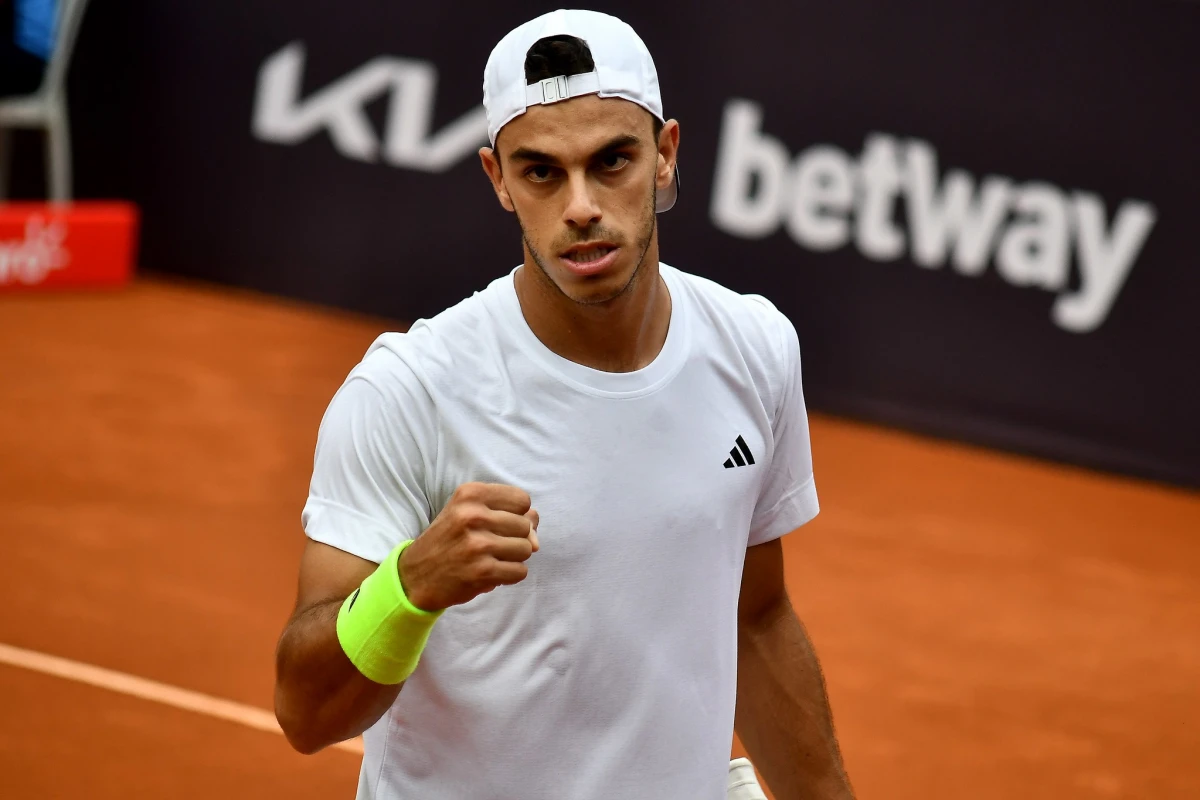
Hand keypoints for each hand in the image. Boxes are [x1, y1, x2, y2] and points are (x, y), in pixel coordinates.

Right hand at [398, 482, 538, 610]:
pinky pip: (520, 571)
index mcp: (470, 494)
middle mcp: (472, 516)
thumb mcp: (469, 514)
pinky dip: (510, 575)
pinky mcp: (482, 572)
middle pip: (526, 525)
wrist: (415, 576)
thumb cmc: (448, 540)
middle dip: (515, 538)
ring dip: (514, 558)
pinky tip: (491, 572)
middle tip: (492, 544)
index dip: (517, 513)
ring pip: (526, 549)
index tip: (500, 523)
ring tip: (492, 558)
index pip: (522, 499)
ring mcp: (478, 545)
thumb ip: (507, 513)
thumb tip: (536, 527)